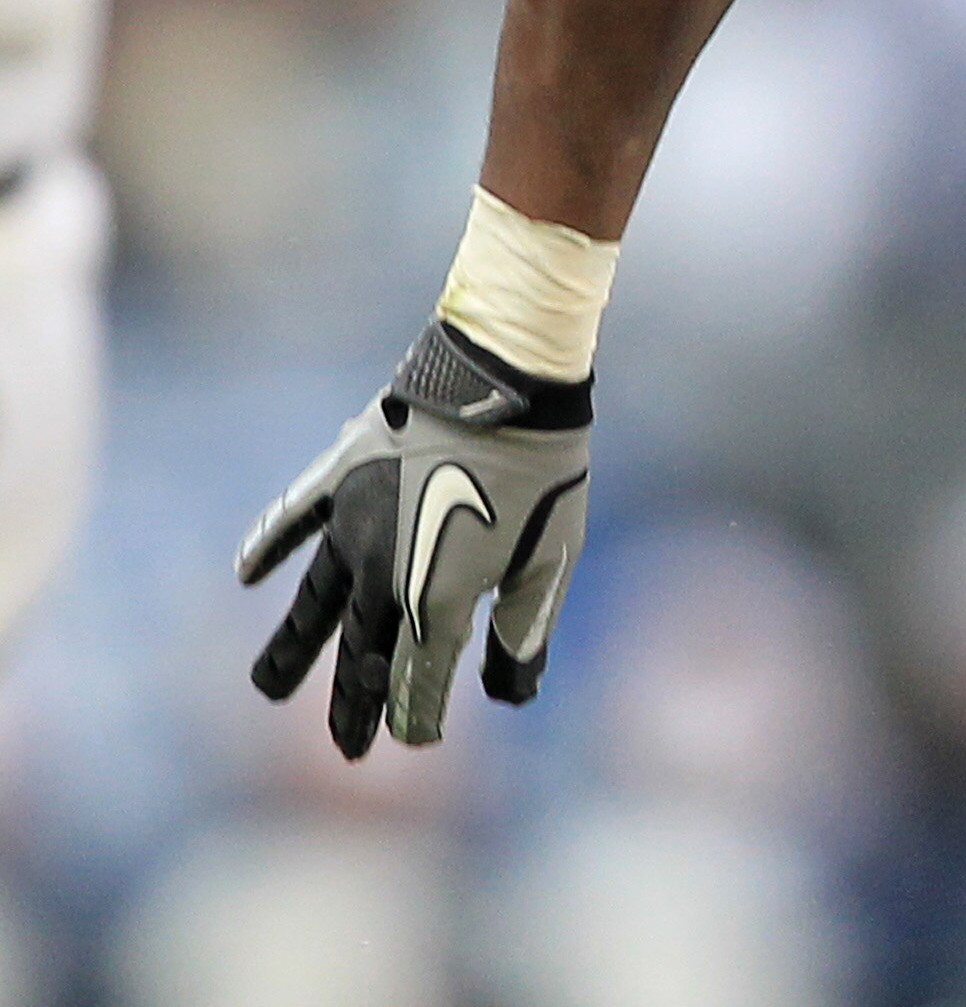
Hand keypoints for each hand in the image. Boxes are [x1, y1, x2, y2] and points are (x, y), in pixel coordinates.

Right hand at [237, 321, 591, 756]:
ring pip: (315, 600)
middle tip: (346, 750)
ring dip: (293, 646)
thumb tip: (510, 694)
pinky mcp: (343, 476)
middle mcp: (379, 574)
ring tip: (267, 688)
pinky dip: (269, 544)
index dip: (414, 716)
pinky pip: (294, 517)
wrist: (508, 386)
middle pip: (359, 652)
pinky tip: (245, 573)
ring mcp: (353, 524)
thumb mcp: (550, 565)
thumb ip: (524, 634)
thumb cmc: (543, 477)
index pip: (414, 678)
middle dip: (353, 703)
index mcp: (432, 602)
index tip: (414, 741)